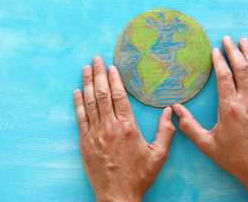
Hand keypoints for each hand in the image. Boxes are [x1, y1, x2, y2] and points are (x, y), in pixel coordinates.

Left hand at [73, 56, 175, 201]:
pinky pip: (80, 118)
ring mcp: (95, 134)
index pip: (119, 96)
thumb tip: (170, 112)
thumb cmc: (139, 176)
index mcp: (128, 127)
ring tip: (85, 69)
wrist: (118, 195)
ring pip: (90, 103)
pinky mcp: (85, 142)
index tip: (111, 66)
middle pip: (102, 94)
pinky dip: (77, 104)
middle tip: (95, 59)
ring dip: (87, 84)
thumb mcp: (159, 155)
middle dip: (98, 74)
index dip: (114, 79)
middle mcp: (110, 127)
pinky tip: (77, 91)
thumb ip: (166, 131)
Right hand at [173, 36, 247, 200]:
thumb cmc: (233, 157)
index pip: (225, 77)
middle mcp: (247, 102)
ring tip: (245, 41)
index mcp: (229, 108)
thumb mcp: (206, 144)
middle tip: (228, 39)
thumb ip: (188, 126)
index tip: (215, 49)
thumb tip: (175, 110)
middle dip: (234, 51)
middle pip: (242, 69)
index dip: (220, 60)